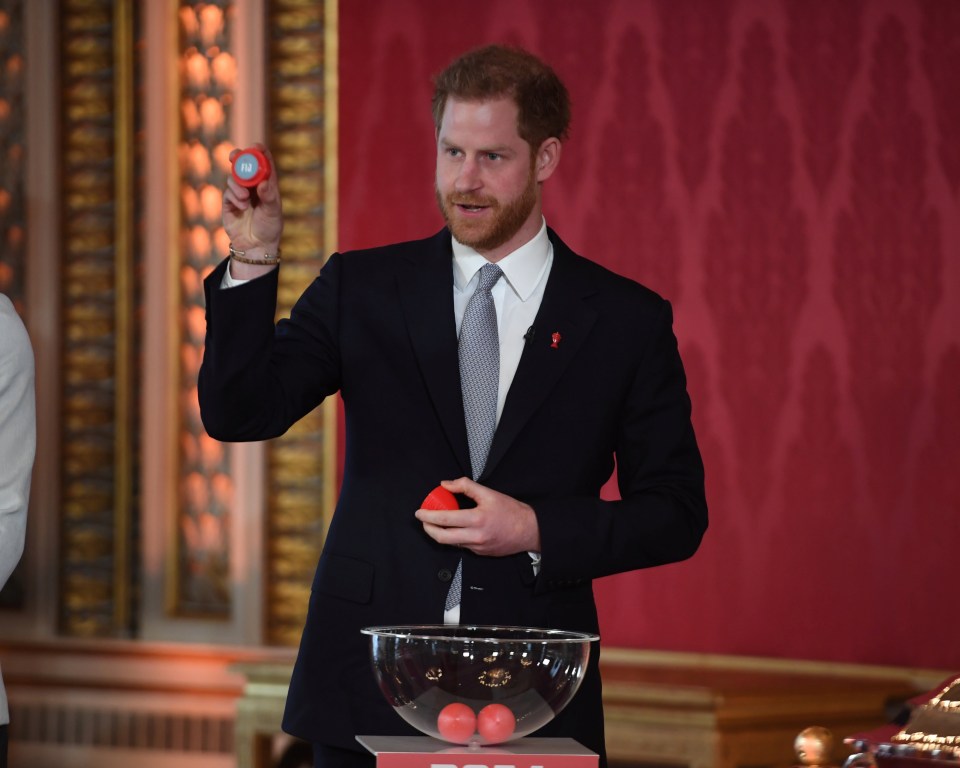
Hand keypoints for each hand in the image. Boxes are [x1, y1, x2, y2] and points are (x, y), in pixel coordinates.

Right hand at [223, 144, 282, 269]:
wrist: (255, 246)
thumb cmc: (269, 228)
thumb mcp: (273, 212)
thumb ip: (269, 196)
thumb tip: (263, 183)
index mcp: (267, 185)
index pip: (264, 164)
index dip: (259, 152)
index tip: (255, 146)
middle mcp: (253, 186)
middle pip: (244, 166)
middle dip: (238, 158)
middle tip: (235, 155)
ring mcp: (240, 194)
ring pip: (234, 178)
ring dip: (237, 185)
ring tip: (245, 199)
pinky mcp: (229, 203)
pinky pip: (228, 192)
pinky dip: (234, 197)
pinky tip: (242, 207)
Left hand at [415, 478, 540, 556]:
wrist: (529, 530)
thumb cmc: (512, 512)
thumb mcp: (489, 493)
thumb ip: (465, 486)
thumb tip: (446, 484)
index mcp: (477, 519)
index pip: (445, 519)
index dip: (428, 516)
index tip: (420, 512)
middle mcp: (476, 536)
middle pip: (442, 537)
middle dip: (428, 529)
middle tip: (424, 521)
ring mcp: (477, 547)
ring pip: (451, 543)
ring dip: (440, 534)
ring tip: (436, 524)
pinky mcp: (480, 553)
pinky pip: (462, 546)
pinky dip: (455, 538)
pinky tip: (456, 529)